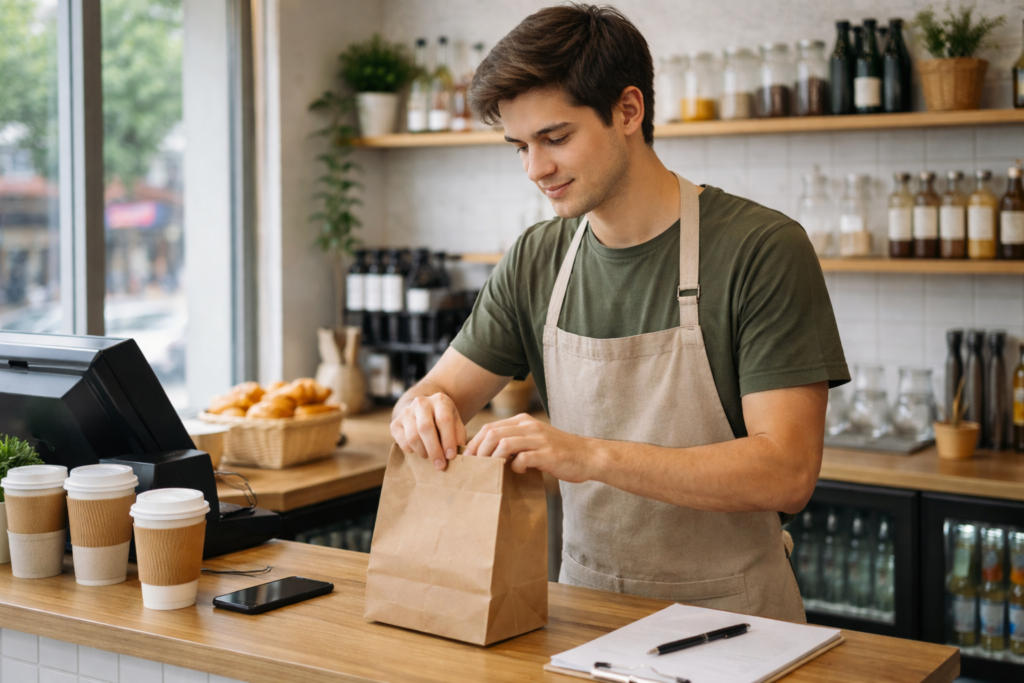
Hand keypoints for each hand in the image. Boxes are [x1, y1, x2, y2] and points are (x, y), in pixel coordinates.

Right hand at [390, 394, 467, 470]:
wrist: (423, 411)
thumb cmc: (443, 420)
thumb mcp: (455, 423)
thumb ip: (459, 436)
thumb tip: (460, 455)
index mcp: (440, 400)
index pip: (444, 420)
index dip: (448, 440)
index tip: (451, 456)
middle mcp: (421, 403)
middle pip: (425, 428)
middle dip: (434, 450)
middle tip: (440, 465)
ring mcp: (406, 412)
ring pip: (412, 436)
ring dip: (423, 452)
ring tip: (430, 457)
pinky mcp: (395, 423)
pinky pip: (402, 442)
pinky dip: (412, 451)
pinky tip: (420, 450)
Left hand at [464, 413, 595, 482]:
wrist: (588, 456)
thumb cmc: (558, 451)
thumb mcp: (534, 439)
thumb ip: (515, 441)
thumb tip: (487, 454)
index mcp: (524, 421)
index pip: (490, 427)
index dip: (475, 443)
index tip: (468, 458)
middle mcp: (530, 426)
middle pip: (493, 433)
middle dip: (479, 451)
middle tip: (475, 467)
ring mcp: (539, 439)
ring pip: (504, 444)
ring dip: (493, 459)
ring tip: (493, 470)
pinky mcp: (547, 454)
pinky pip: (522, 459)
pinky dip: (515, 467)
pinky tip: (520, 472)